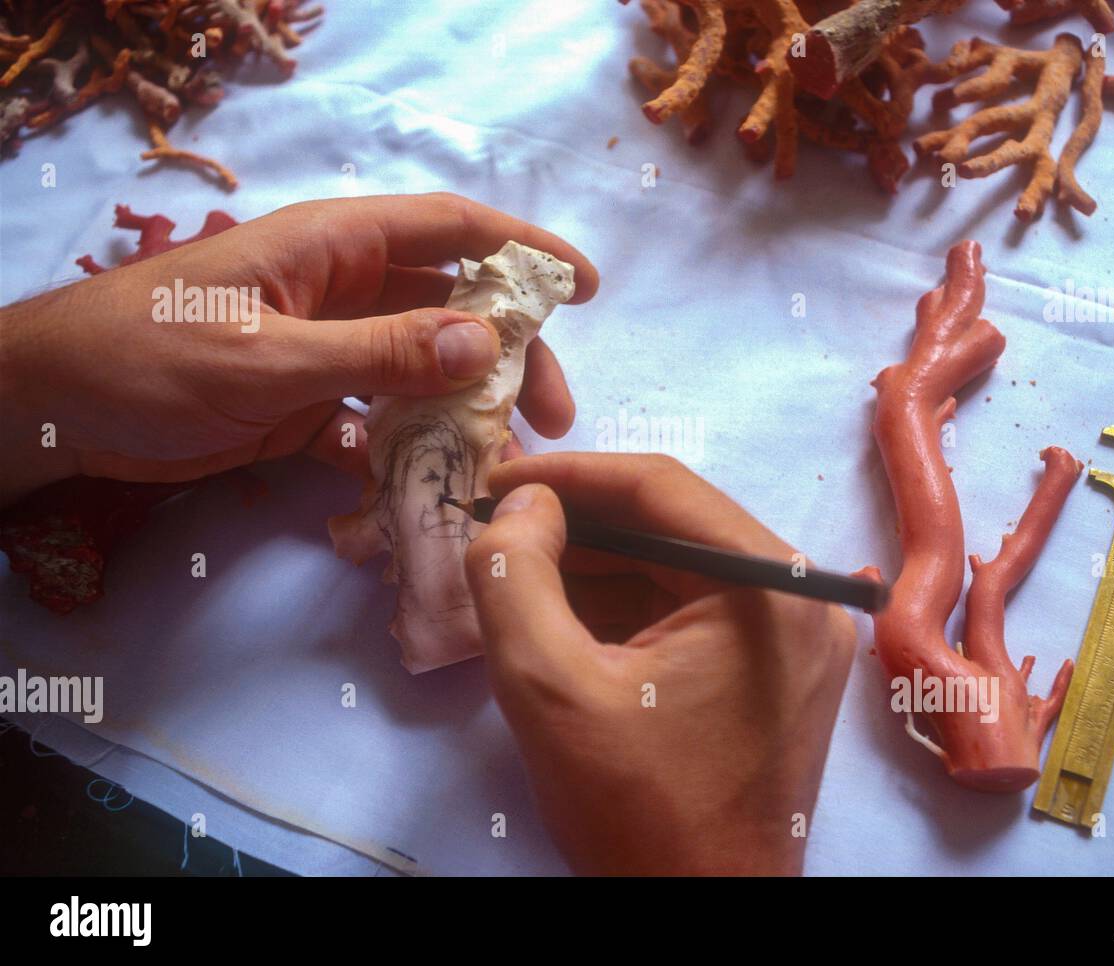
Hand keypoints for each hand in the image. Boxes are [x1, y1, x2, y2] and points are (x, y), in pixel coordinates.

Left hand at [0, 193, 597, 505]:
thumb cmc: (146, 357)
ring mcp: (326, 351)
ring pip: (422, 371)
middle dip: (507, 356)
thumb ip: (378, 352)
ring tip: (505, 463)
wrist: (53, 411)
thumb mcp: (268, 356)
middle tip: (551, 417)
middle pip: (450, 309)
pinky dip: (409, 453)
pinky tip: (433, 491)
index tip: (584, 287)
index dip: (522, 251)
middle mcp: (341, 292)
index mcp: (333, 248)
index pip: (449, 231)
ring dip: (465, 413)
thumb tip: (483, 341)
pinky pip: (379, 423)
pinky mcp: (307, 406)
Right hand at [464, 453, 857, 874]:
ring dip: (595, 564)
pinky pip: (691, 610)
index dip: (568, 475)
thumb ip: (515, 578)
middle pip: (671, 524)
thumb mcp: (550, 689)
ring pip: (676, 566)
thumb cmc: (636, 813)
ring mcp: (793, 636)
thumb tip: (519, 505)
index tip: (494, 477)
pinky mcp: (774, 670)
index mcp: (770, 590)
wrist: (701, 918)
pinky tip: (562, 612)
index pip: (660, 489)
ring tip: (516, 569)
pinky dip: (626, 605)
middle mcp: (799, 599)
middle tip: (497, 523)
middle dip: (577, 523)